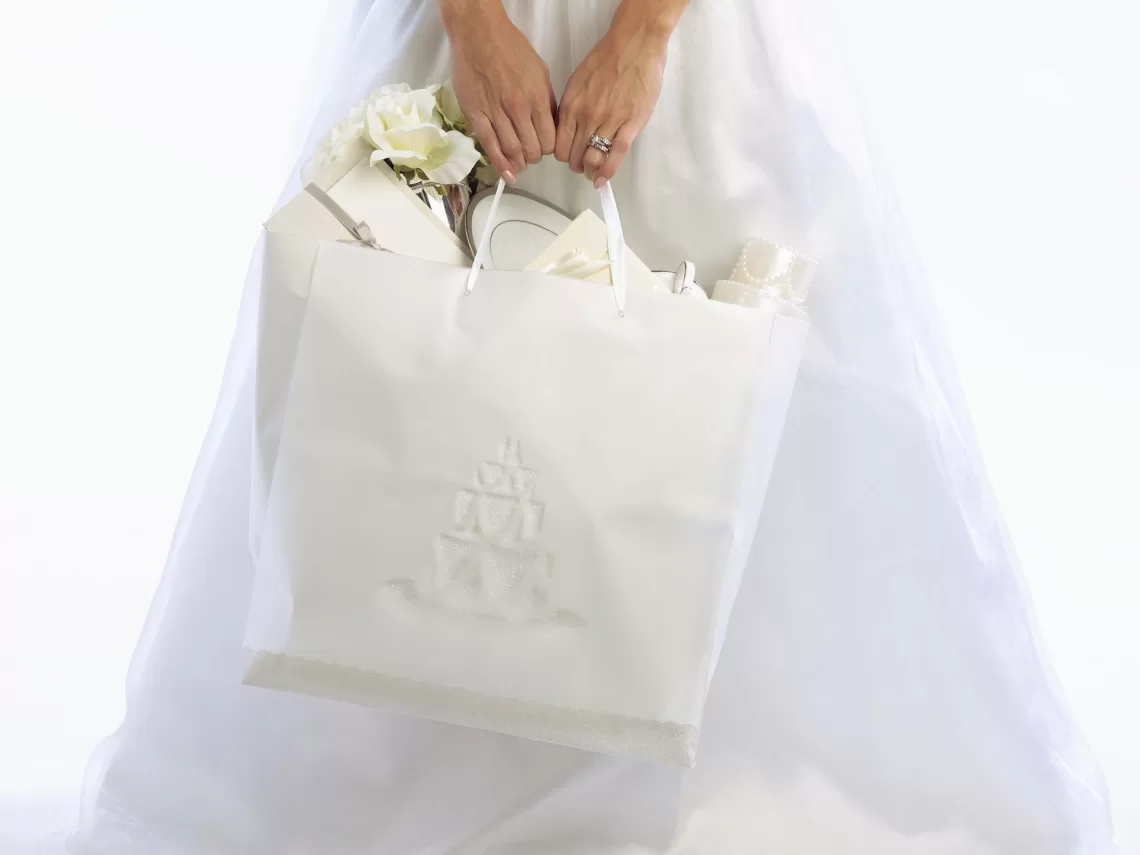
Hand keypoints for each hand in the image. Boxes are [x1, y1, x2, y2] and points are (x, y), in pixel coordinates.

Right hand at [439, 0, 556, 182]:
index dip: (549, 148)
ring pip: (511, 151)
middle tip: (531, 155)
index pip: (549, 140)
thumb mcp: (540, 70)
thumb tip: (550, 123)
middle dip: (534, 157)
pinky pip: (489, 145)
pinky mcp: (476, 114)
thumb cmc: (510, 47)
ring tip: (519, 164)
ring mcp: (495, 113)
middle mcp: (518, 109)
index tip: (544, 146)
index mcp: (537, 98)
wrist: (478, 33)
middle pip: (532, 150)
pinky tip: (506, 174)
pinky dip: (499, 164)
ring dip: (518, 163)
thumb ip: (546, 99)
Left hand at [555, 4, 674, 186]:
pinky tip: (603, 179)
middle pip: (574, 156)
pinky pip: (616, 154)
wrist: (634, 45)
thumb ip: (572, 107)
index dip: (564, 155)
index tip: (570, 155)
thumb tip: (568, 128)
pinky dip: (608, 171)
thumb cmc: (606, 59)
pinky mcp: (630, 124)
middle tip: (583, 166)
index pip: (559, 145)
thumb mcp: (578, 81)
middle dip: (577, 165)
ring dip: (591, 169)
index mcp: (571, 106)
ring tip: (594, 172)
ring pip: (593, 158)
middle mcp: (587, 117)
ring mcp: (609, 122)